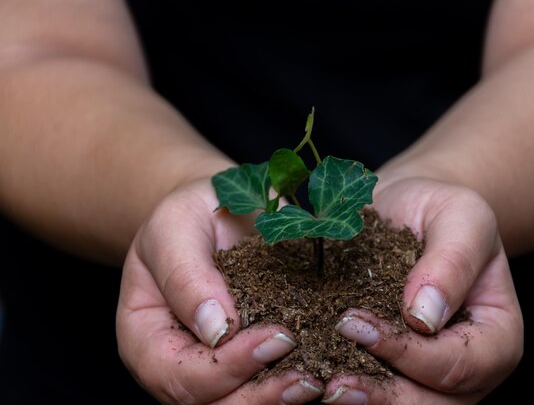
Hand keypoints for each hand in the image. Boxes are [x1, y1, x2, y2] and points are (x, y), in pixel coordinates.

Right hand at [116, 179, 322, 404]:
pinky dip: (292, 386)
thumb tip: (216, 330)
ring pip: (240, 404)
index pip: (178, 375)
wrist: (215, 211)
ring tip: (317, 382)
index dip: (226, 367)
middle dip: (259, 396)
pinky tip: (325, 372)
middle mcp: (178, 364)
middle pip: (211, 404)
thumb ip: (186, 276)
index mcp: (146, 339)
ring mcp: (213, 368)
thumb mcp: (174, 230)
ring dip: (279, 400)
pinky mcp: (249, 360)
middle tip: (306, 377)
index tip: (276, 337)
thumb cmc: (186, 217)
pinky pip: (266, 383)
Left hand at [325, 177, 522, 403]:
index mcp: (496, 336)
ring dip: (364, 402)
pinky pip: (375, 387)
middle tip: (334, 383)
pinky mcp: (392, 368)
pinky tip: (312, 377)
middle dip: (384, 397)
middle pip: (433, 403)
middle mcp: (467, 368)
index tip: (356, 324)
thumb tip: (424, 317)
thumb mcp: (461, 218)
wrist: (410, 209)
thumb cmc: (442, 210)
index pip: (460, 363)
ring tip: (322, 389)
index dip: (410, 353)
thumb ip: (452, 262)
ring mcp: (429, 376)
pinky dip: (348, 388)